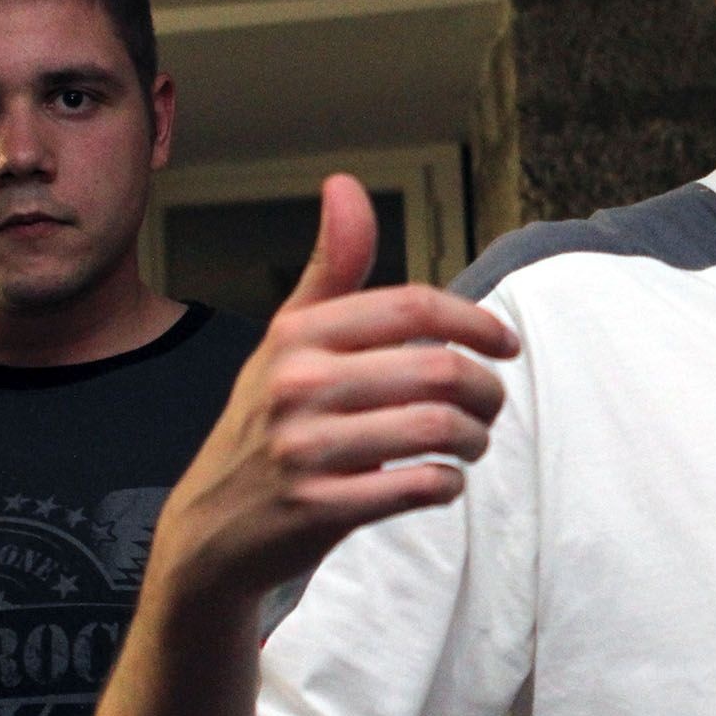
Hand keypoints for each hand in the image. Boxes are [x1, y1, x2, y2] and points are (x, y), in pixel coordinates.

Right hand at [147, 174, 520, 608]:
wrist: (210, 532)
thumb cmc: (266, 423)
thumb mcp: (288, 339)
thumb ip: (332, 267)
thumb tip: (344, 184)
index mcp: (298, 333)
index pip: (414, 306)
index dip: (476, 321)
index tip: (505, 344)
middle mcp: (297, 383)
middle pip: (439, 369)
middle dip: (486, 390)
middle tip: (490, 405)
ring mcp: (305, 448)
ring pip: (438, 428)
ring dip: (474, 438)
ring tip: (471, 442)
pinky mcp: (318, 508)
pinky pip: (419, 487)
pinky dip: (446, 484)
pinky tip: (440, 481)